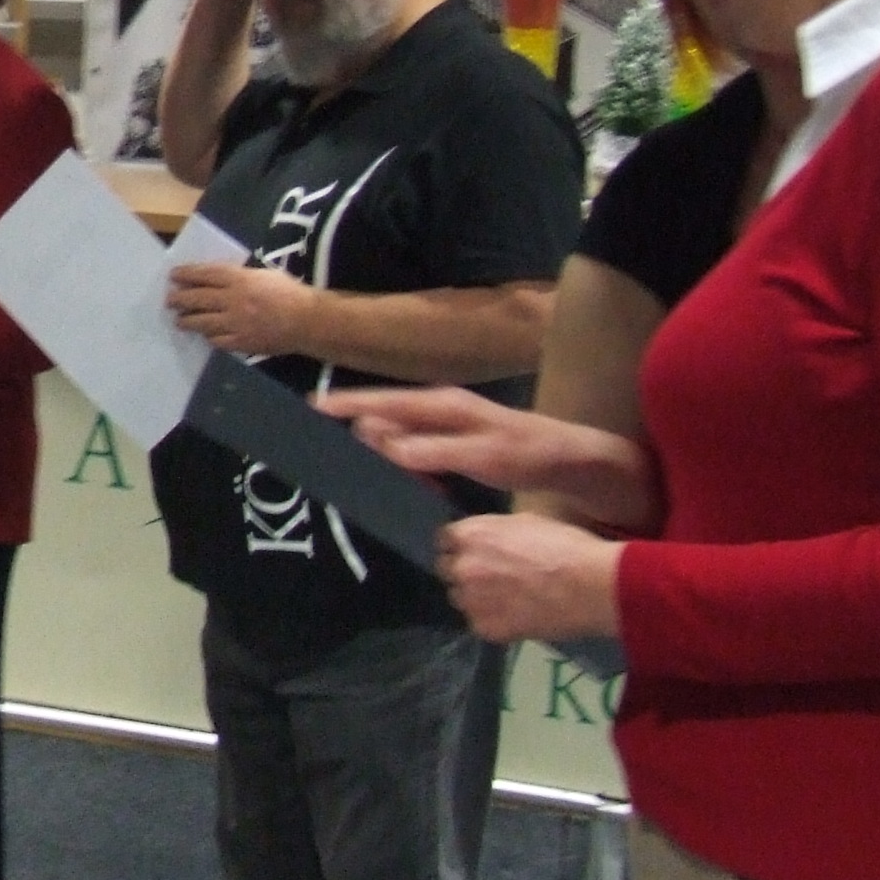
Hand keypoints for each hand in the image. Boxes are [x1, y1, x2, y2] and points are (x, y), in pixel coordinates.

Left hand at [168, 260, 320, 357]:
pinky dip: (208, 337)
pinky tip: (205, 335)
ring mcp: (235, 323)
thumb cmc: (289, 292)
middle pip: (197, 298)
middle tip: (169, 300)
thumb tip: (218, 278)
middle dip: (179, 299)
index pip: (205, 274)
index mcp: (240, 279)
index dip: (187, 274)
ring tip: (179, 320)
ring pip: (202, 322)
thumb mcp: (264, 275)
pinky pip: (217, 341)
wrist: (307, 321)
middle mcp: (233, 300)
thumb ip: (240, 276)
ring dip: (187, 321)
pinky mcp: (240, 342)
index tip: (174, 275)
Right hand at [322, 385, 560, 488]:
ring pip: (396, 432)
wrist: (569, 459)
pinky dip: (399, 459)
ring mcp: (445, 423)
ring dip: (376, 447)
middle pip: (382, 414)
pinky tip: (398, 477)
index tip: (311, 407)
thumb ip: (432, 451)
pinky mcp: (452, 440)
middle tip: (322, 442)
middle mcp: (439, 408)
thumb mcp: (482, 456)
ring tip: (352, 461)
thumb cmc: (528, 454)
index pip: (383, 402)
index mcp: (442, 406)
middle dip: (352, 426)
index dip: (346, 404)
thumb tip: (380, 443)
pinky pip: (413, 447)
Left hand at [436, 513, 622, 644]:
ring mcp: (472, 601)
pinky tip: (514, 616)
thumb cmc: (565, 545)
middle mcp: (462, 567)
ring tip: (503, 599)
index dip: (460, 545)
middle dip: (463, 571)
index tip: (473, 550)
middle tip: (489, 576)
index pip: (445, 540)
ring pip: (460, 599)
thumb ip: (495, 532)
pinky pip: (479, 623)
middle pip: (447, 570)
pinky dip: (492, 620)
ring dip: (475, 597)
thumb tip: (487, 541)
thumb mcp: (525, 522)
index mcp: (470, 535)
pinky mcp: (486, 629)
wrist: (590, 586)